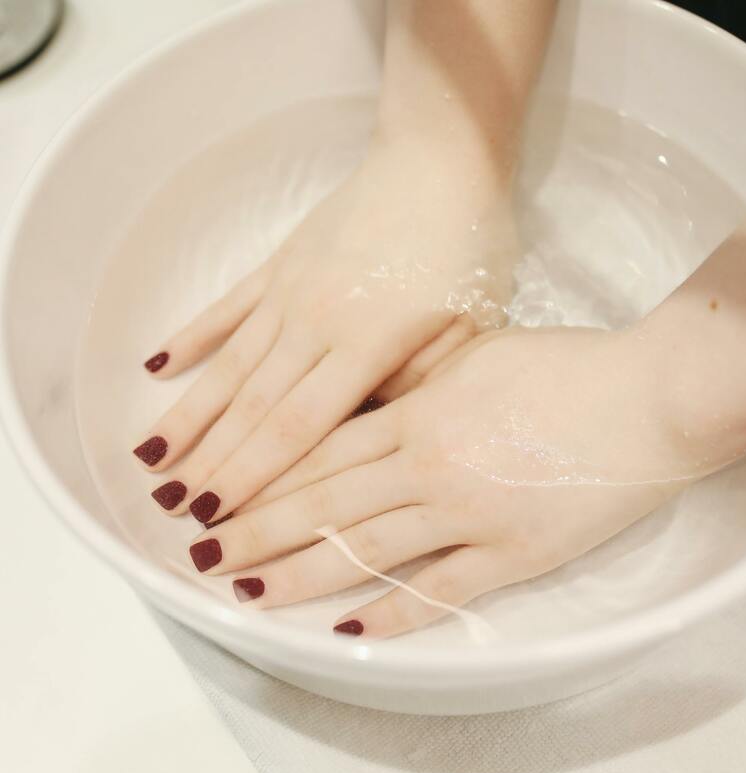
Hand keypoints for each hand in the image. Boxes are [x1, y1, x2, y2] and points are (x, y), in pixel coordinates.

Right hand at [134, 141, 517, 522]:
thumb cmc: (468, 247)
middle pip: (254, 406)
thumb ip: (417, 385)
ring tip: (150, 457)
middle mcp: (316, 322)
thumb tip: (369, 436)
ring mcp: (290, 290)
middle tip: (170, 508)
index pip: (298, 427)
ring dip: (190, 414)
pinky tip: (158, 366)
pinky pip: (228, 307)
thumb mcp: (470, 326)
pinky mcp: (280, 262)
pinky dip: (193, 337)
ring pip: (230, 364)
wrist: (442, 157)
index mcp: (368, 346)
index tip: (215, 516)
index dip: (253, 477)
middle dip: (211, 462)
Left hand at [186, 325, 709, 637]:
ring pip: (364, 548)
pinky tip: (349, 631)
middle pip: (325, 500)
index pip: (321, 449)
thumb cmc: (564, 365)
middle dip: (257, 527)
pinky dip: (393, 613)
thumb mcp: (479, 354)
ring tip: (248, 593)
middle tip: (205, 551)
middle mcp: (428, 464)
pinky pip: (440, 590)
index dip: (264, 474)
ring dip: (299, 573)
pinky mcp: (511, 553)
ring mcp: (467, 512)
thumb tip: (376, 401)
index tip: (221, 493)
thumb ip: (421, 382)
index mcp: (419, 411)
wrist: (645, 395)